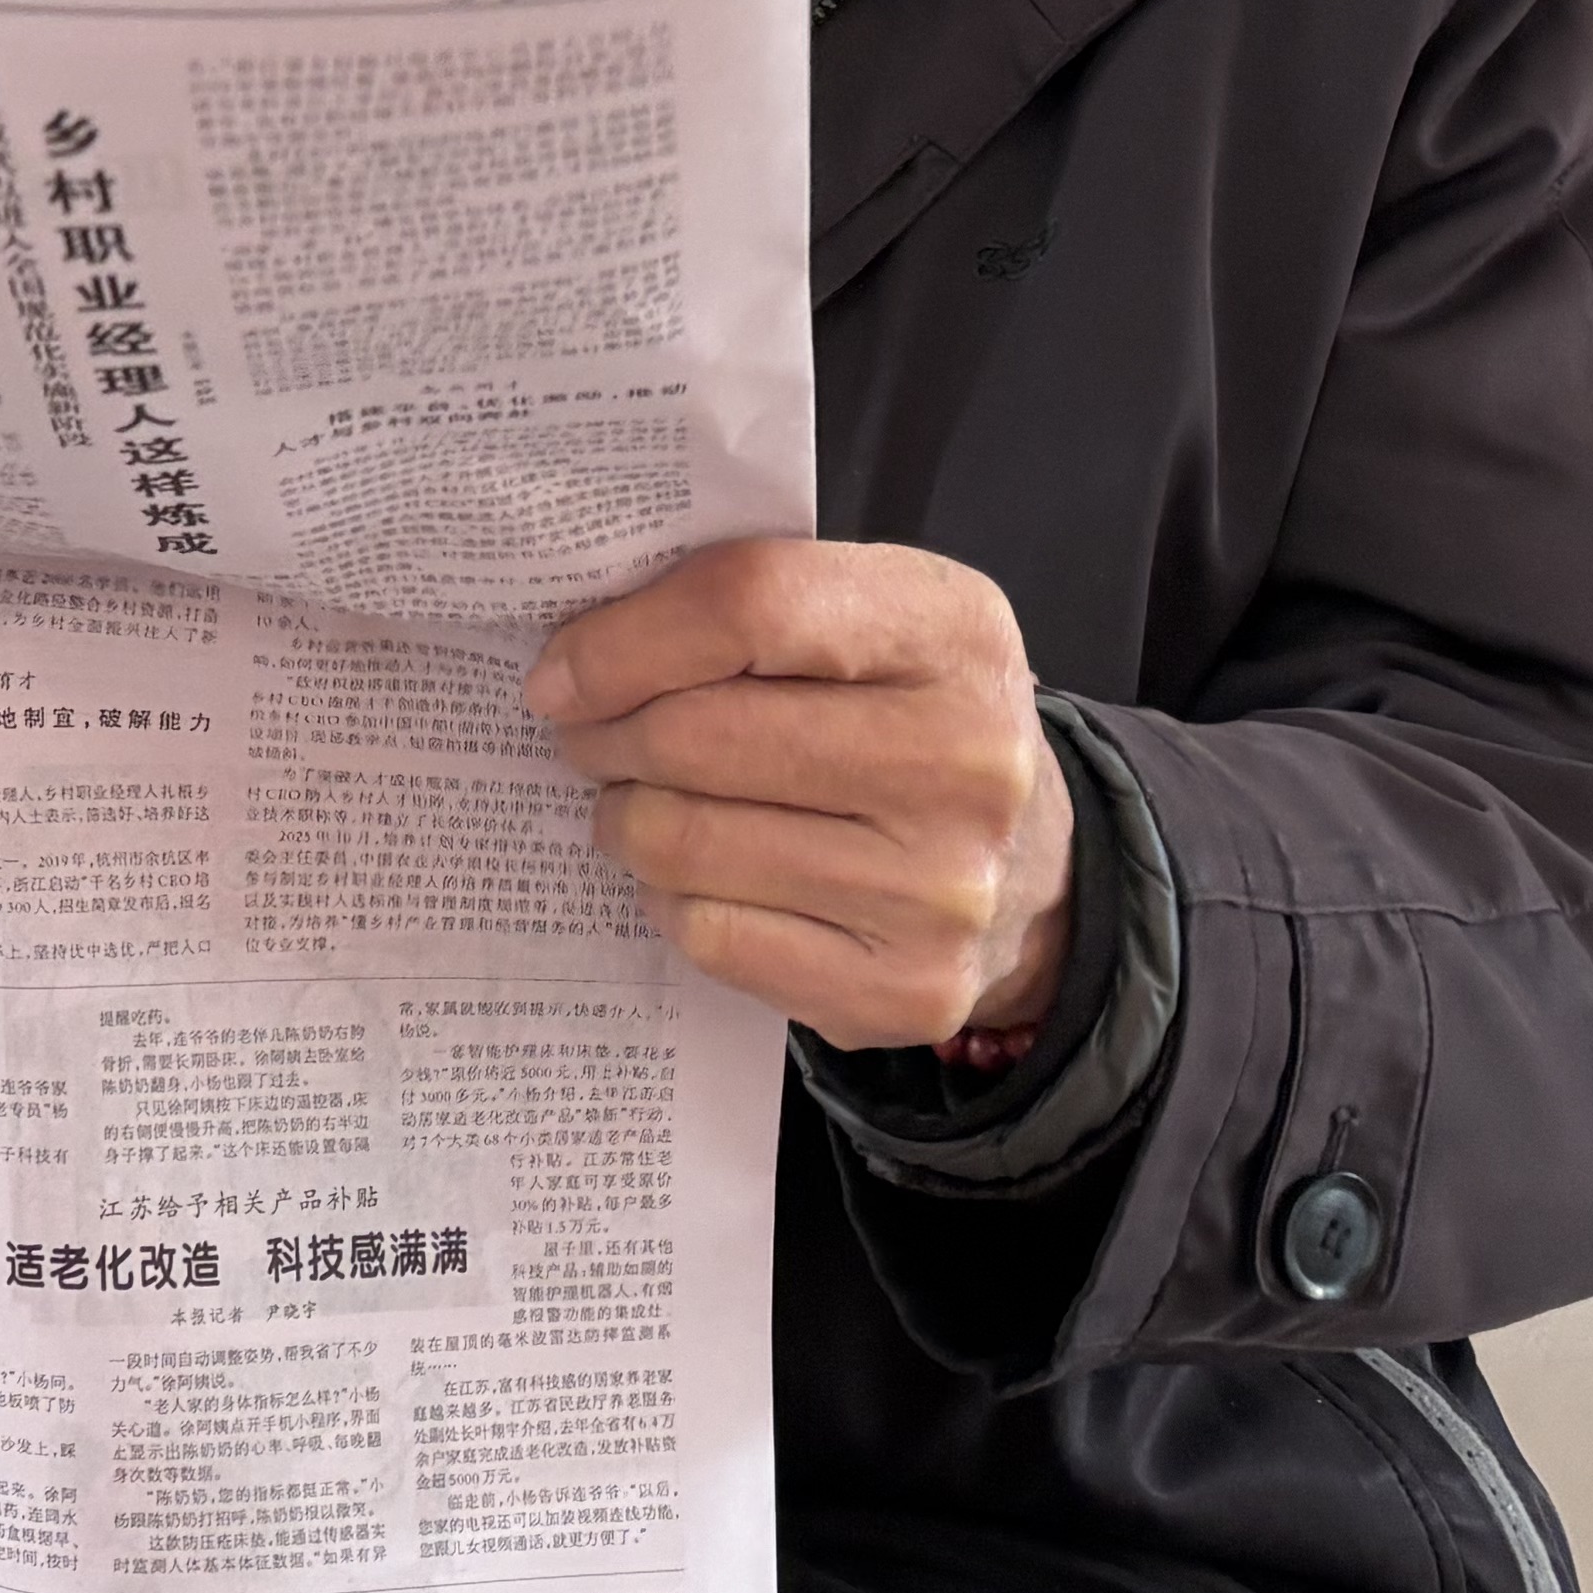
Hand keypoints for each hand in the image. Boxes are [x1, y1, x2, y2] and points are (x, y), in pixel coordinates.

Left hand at [525, 537, 1070, 1054]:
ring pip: (686, 841)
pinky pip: (710, 934)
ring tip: (638, 802)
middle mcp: (965, 760)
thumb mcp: (864, 619)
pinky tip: (697, 876)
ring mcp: (941, 888)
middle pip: (697, 735)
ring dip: (626, 819)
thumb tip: (570, 662)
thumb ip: (743, 605)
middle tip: (588, 738)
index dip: (622, 640)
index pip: (748, 605)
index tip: (559, 672)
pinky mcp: (904, 988)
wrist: (1033, 870)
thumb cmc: (906, 721)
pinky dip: (671, 900)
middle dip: (606, 735)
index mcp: (953, 633)